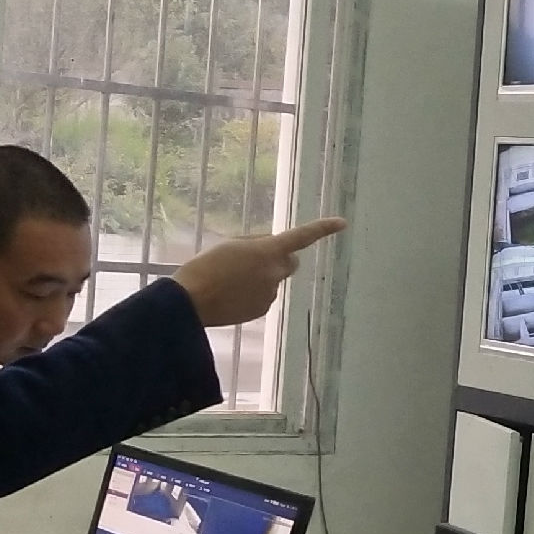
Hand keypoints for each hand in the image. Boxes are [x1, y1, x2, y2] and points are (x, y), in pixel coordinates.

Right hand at [170, 217, 345, 326]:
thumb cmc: (206, 267)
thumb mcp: (230, 245)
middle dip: (281, 258)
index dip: (322, 228)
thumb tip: (269, 248)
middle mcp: (275, 273)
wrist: (191, 301)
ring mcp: (270, 294)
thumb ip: (255, 244)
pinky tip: (231, 294)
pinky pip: (262, 296)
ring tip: (231, 279)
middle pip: (291, 262)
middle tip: (256, 257)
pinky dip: (252, 293)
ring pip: (273, 280)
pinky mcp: (260, 310)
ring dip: (261, 277)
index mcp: (268, 251)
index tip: (342, 223)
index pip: (301, 237)